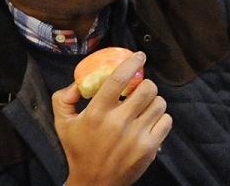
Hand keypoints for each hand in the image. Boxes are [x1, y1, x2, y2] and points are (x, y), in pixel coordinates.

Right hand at [53, 51, 171, 185]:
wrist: (93, 184)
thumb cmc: (79, 150)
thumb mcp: (63, 123)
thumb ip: (64, 98)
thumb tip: (78, 82)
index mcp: (97, 113)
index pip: (118, 78)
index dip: (132, 62)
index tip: (139, 56)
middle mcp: (118, 123)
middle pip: (147, 88)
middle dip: (145, 85)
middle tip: (139, 89)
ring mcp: (136, 136)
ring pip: (159, 103)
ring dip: (153, 101)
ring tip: (143, 107)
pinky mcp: (149, 148)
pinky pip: (166, 120)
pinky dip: (160, 118)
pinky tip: (149, 122)